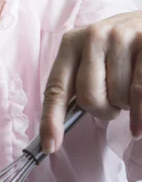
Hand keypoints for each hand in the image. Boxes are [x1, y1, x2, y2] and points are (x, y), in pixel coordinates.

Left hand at [40, 11, 141, 152]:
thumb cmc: (118, 50)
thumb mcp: (92, 57)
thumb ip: (77, 84)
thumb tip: (54, 131)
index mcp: (71, 42)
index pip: (56, 87)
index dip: (51, 120)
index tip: (49, 146)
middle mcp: (94, 36)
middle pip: (88, 98)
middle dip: (102, 109)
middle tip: (112, 101)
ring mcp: (122, 38)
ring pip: (118, 98)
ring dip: (125, 103)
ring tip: (129, 86)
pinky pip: (139, 94)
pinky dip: (139, 116)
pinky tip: (138, 125)